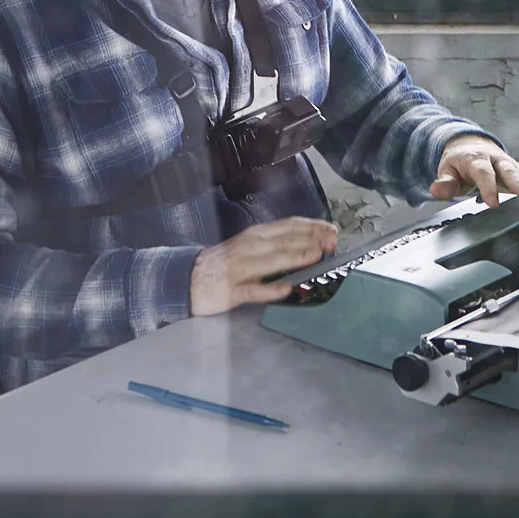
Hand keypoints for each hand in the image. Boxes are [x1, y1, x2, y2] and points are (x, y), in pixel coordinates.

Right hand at [188, 217, 337, 315]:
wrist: (186, 278)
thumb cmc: (222, 263)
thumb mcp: (248, 246)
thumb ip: (274, 243)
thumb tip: (306, 241)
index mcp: (255, 236)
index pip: (288, 226)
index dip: (311, 226)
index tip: (330, 229)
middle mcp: (249, 247)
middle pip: (284, 240)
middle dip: (310, 240)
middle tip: (332, 242)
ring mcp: (240, 269)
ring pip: (271, 261)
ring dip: (294, 257)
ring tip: (315, 256)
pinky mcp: (231, 291)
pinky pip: (253, 290)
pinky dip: (270, 289)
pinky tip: (285, 288)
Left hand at [429, 135, 518, 208]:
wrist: (469, 144)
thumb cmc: (459, 161)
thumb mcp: (446, 169)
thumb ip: (444, 182)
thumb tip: (437, 190)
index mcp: (476, 158)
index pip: (483, 173)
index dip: (488, 188)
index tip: (493, 204)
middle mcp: (496, 160)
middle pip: (510, 171)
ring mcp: (508, 164)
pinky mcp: (516, 171)